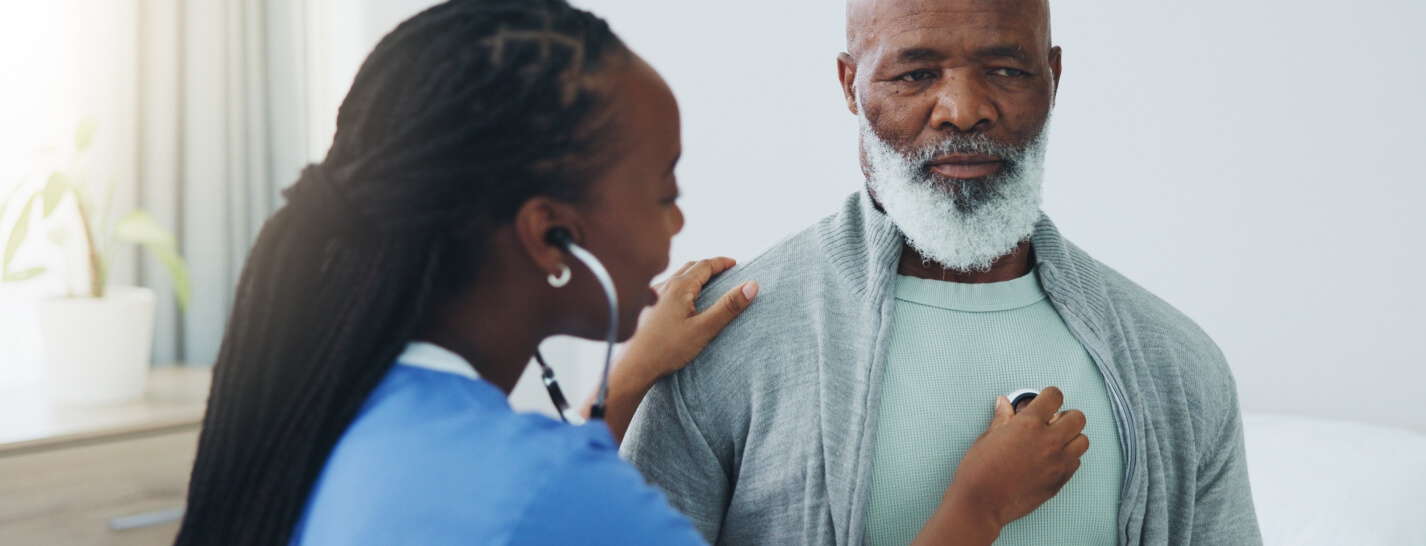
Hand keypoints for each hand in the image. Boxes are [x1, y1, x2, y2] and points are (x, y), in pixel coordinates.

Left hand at [618, 258, 758, 381]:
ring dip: (693, 275)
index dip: (722, 263)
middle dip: (709, 266)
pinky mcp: (646, 307)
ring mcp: (652, 295)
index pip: (705, 265)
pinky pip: (666, 287)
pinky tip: (681, 300)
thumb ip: (728, 307)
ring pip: (676, 277)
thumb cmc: (667, 349)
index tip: (735, 264)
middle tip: (724, 271)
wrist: (634, 366)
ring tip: (705, 283)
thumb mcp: (704, 328)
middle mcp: (663, 286)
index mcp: (679, 287)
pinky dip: (680, 285)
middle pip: (690, 267)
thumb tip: (751, 286)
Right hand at [914, 387, 1088, 544]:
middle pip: (1078, 418)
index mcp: (1029, 424)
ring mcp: (1057, 463)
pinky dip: (1068, 458)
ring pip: (1083, 441)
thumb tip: (1005, 404)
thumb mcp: (987, 437)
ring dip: (1071, 438)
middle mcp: (1049, 441)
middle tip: (1052, 422)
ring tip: (1055, 442)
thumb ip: (1003, 418)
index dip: (1050, 396)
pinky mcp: (1059, 481)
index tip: (1046, 400)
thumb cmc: (979, 472)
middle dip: (1066, 416)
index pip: (1054, 396)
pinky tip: (1052, 460)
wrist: (981, 503)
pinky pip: (1076, 463)